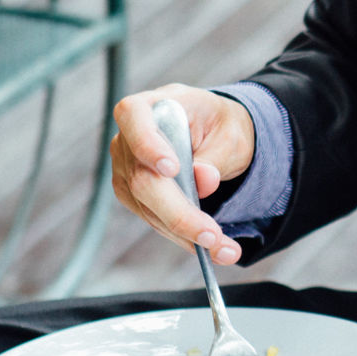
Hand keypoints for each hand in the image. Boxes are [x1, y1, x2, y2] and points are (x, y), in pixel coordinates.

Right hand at [110, 85, 254, 260]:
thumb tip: (203, 180)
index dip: (148, 144)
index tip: (171, 168)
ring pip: (148, 208)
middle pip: (141, 179)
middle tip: (212, 236)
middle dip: (179, 213)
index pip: (134, 116)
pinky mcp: (133, 195)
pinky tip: (209, 247)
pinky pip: (154, 220)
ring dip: (186, 234)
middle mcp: (129, 138)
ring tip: (225, 249)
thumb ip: (215, 156)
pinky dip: (183, 236)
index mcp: (152, 105)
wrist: (216, 134)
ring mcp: (126, 168)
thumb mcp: (230, 133)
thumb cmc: (220, 125)